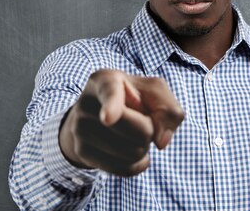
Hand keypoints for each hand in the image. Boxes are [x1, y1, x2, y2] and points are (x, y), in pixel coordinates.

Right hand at [58, 69, 184, 176]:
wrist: (98, 112)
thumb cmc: (132, 97)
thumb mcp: (154, 92)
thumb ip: (168, 108)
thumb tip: (160, 141)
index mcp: (105, 80)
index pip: (110, 93)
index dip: (112, 106)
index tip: (108, 119)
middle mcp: (87, 103)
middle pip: (139, 131)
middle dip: (150, 131)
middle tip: (142, 122)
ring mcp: (80, 129)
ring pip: (132, 153)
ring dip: (143, 148)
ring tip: (132, 134)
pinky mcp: (82, 152)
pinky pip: (124, 168)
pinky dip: (137, 163)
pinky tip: (131, 152)